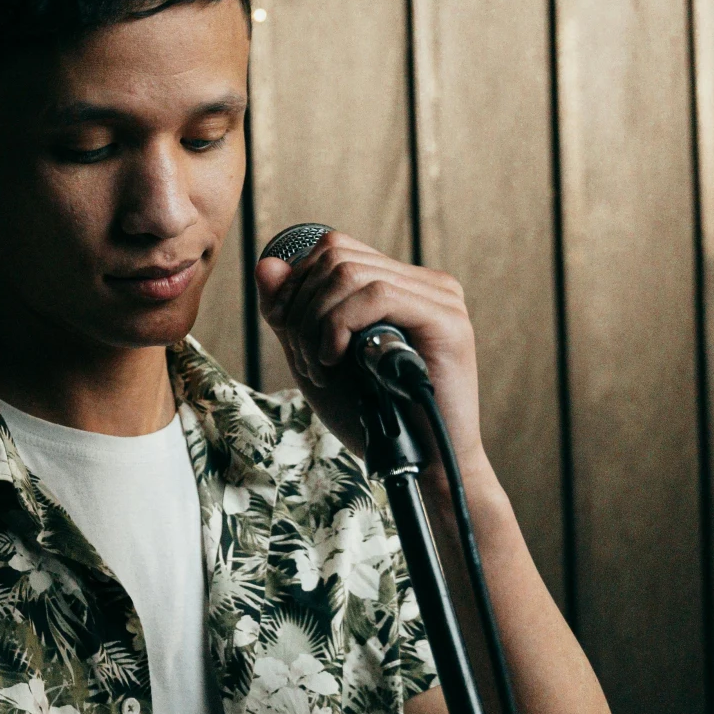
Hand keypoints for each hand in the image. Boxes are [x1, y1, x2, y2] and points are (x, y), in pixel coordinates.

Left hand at [252, 231, 484, 473]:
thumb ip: (290, 312)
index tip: (285, 330)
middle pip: (335, 255)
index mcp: (398, 285)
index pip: (333, 248)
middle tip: (308, 361)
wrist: (417, 465)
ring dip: (317, 324)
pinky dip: (340, 326)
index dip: (295, 283)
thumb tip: (267, 263)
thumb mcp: (313, 358)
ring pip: (350, 272)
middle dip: (301, 308)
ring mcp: (439, 298)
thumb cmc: (371, 417)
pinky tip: (337, 361)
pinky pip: (377, 295)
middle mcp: (423, 283)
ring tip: (322, 368)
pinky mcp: (446, 320)